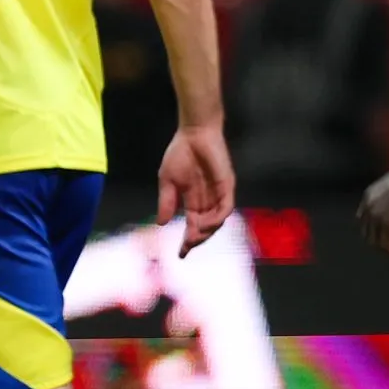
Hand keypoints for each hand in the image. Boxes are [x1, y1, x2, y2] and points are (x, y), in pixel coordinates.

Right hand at [159, 123, 234, 256]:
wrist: (193, 133)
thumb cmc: (180, 153)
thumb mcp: (167, 181)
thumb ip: (166, 201)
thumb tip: (161, 223)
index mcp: (194, 201)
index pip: (193, 226)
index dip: (188, 241)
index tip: (180, 254)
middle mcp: (208, 201)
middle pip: (206, 228)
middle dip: (196, 240)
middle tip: (186, 246)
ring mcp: (219, 194)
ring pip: (217, 221)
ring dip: (206, 231)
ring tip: (193, 235)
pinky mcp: (227, 186)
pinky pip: (225, 208)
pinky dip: (215, 219)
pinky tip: (203, 223)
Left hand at [356, 170, 388, 263]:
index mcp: (368, 198)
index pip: (364, 219)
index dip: (372, 229)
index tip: (384, 235)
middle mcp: (368, 209)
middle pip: (368, 233)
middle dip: (379, 242)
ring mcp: (376, 218)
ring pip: (376, 242)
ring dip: (387, 252)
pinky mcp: (388, 225)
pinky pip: (387, 245)